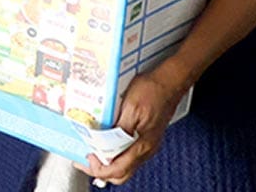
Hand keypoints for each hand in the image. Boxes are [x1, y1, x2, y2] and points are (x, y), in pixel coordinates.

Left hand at [74, 58, 187, 185]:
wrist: (169, 82)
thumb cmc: (152, 90)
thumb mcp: (131, 107)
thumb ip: (120, 129)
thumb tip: (106, 145)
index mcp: (143, 145)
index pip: (118, 170)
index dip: (99, 168)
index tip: (87, 158)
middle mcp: (147, 149)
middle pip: (122, 173)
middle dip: (102, 170)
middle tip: (87, 159)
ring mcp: (148, 144)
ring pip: (126, 165)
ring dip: (108, 162)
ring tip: (94, 150)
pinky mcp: (147, 137)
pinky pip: (130, 153)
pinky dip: (116, 153)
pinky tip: (107, 142)